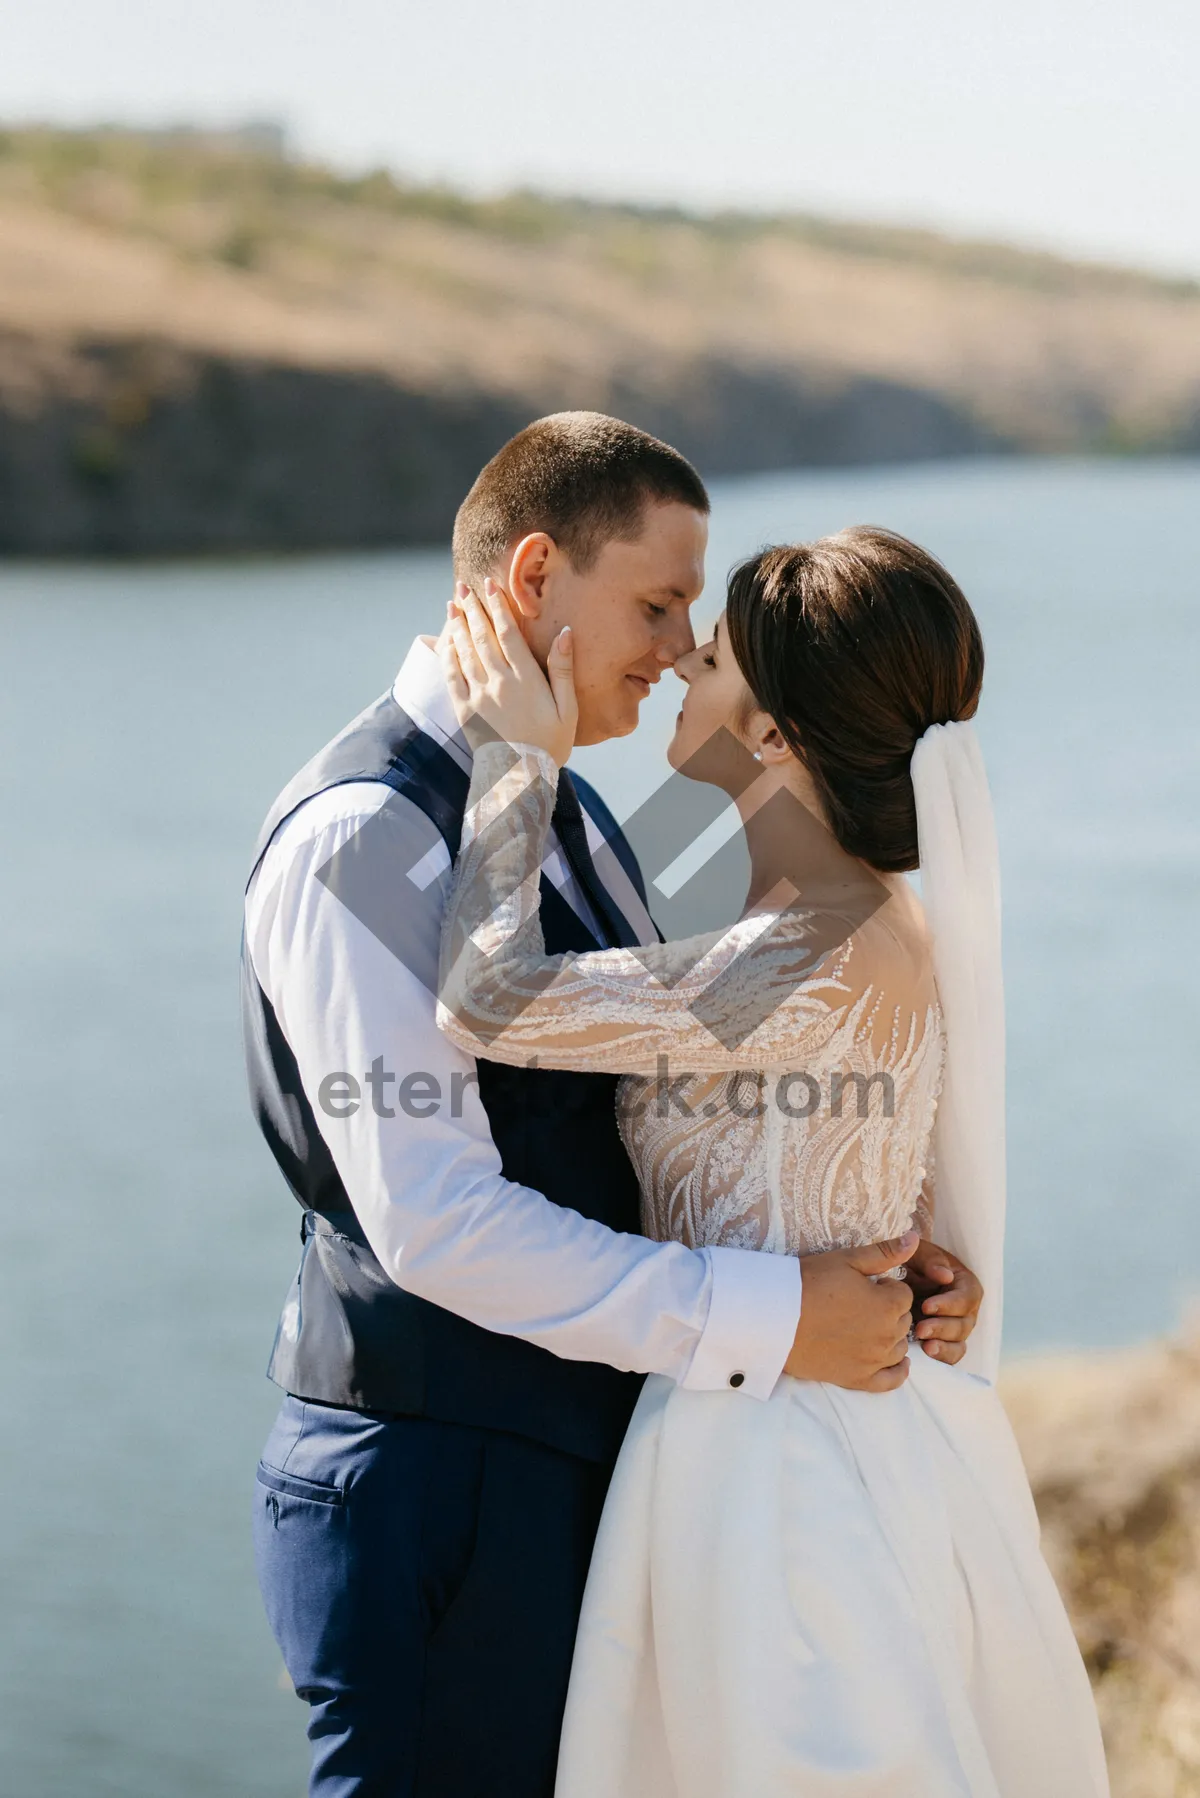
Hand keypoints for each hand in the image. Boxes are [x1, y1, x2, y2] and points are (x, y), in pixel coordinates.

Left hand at [440, 579, 576, 766]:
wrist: (518, 777)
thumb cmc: (549, 744)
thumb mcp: (568, 709)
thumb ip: (563, 670)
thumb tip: (565, 633)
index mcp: (525, 679)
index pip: (508, 633)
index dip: (497, 606)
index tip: (490, 586)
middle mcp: (498, 682)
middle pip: (482, 636)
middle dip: (473, 608)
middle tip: (464, 586)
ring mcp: (477, 695)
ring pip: (464, 651)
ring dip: (458, 624)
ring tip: (452, 604)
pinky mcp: (464, 709)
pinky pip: (451, 675)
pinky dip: (447, 653)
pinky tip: (447, 640)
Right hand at [784, 1232, 916, 1391]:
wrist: (776, 1317)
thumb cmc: (811, 1283)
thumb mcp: (848, 1260)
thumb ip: (886, 1252)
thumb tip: (914, 1239)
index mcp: (889, 1305)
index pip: (904, 1294)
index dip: (885, 1287)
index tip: (864, 1286)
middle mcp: (888, 1336)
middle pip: (903, 1321)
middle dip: (889, 1310)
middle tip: (860, 1304)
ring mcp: (874, 1360)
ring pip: (900, 1347)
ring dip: (890, 1335)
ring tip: (865, 1326)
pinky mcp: (858, 1379)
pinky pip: (892, 1380)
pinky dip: (899, 1372)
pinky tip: (899, 1362)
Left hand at [903, 1239, 982, 1365]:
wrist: (894, 1277)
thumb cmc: (909, 1260)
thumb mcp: (917, 1253)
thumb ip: (930, 1260)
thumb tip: (946, 1276)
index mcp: (964, 1284)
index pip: (967, 1297)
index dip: (949, 1305)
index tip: (927, 1307)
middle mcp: (964, 1309)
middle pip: (964, 1324)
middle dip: (943, 1328)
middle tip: (921, 1329)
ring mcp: (955, 1328)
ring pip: (959, 1343)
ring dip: (943, 1346)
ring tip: (924, 1345)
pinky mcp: (943, 1342)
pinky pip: (950, 1355)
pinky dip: (942, 1356)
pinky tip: (926, 1352)